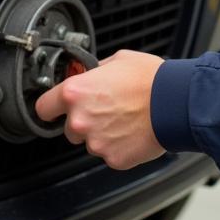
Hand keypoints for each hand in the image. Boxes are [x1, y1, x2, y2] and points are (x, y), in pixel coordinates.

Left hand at [35, 50, 165, 169]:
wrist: (175, 103)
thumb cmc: (150, 79)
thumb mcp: (116, 61)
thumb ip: (94, 72)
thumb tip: (88, 75)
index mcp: (75, 93)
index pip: (43, 108)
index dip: (51, 107)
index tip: (57, 108)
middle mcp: (80, 120)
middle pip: (69, 128)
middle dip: (83, 121)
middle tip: (106, 110)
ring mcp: (96, 143)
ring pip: (90, 142)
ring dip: (101, 134)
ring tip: (124, 119)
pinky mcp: (113, 159)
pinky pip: (109, 153)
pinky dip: (118, 146)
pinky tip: (132, 131)